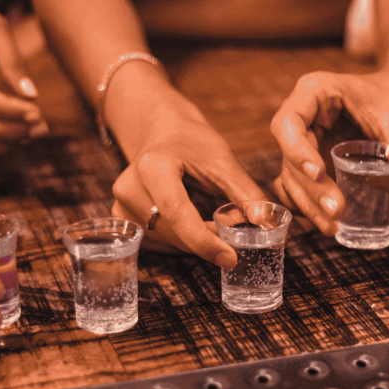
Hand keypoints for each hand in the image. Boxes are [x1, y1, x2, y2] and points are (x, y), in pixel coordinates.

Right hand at [110, 110, 266, 267]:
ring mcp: (121, 204)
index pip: (178, 213)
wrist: (161, 131)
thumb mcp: (222, 160)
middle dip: (207, 240)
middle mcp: (129, 187)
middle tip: (233, 233)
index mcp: (153, 166)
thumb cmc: (193, 142)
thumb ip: (245, 192)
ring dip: (195, 242)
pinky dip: (181, 241)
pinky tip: (195, 227)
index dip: (205, 241)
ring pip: (166, 242)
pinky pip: (157, 243)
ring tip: (214, 223)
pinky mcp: (122, 218)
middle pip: (173, 232)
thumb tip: (267, 223)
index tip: (231, 257)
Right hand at [269, 69, 388, 234]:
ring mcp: (305, 140)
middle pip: (289, 155)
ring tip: (333, 228)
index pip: (289, 122)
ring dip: (308, 204)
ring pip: (291, 176)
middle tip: (337, 212)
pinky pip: (299, 185)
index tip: (320, 174)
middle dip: (311, 188)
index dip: (297, 151)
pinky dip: (307, 204)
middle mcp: (303, 116)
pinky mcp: (311, 159)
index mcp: (315, 92)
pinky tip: (324, 222)